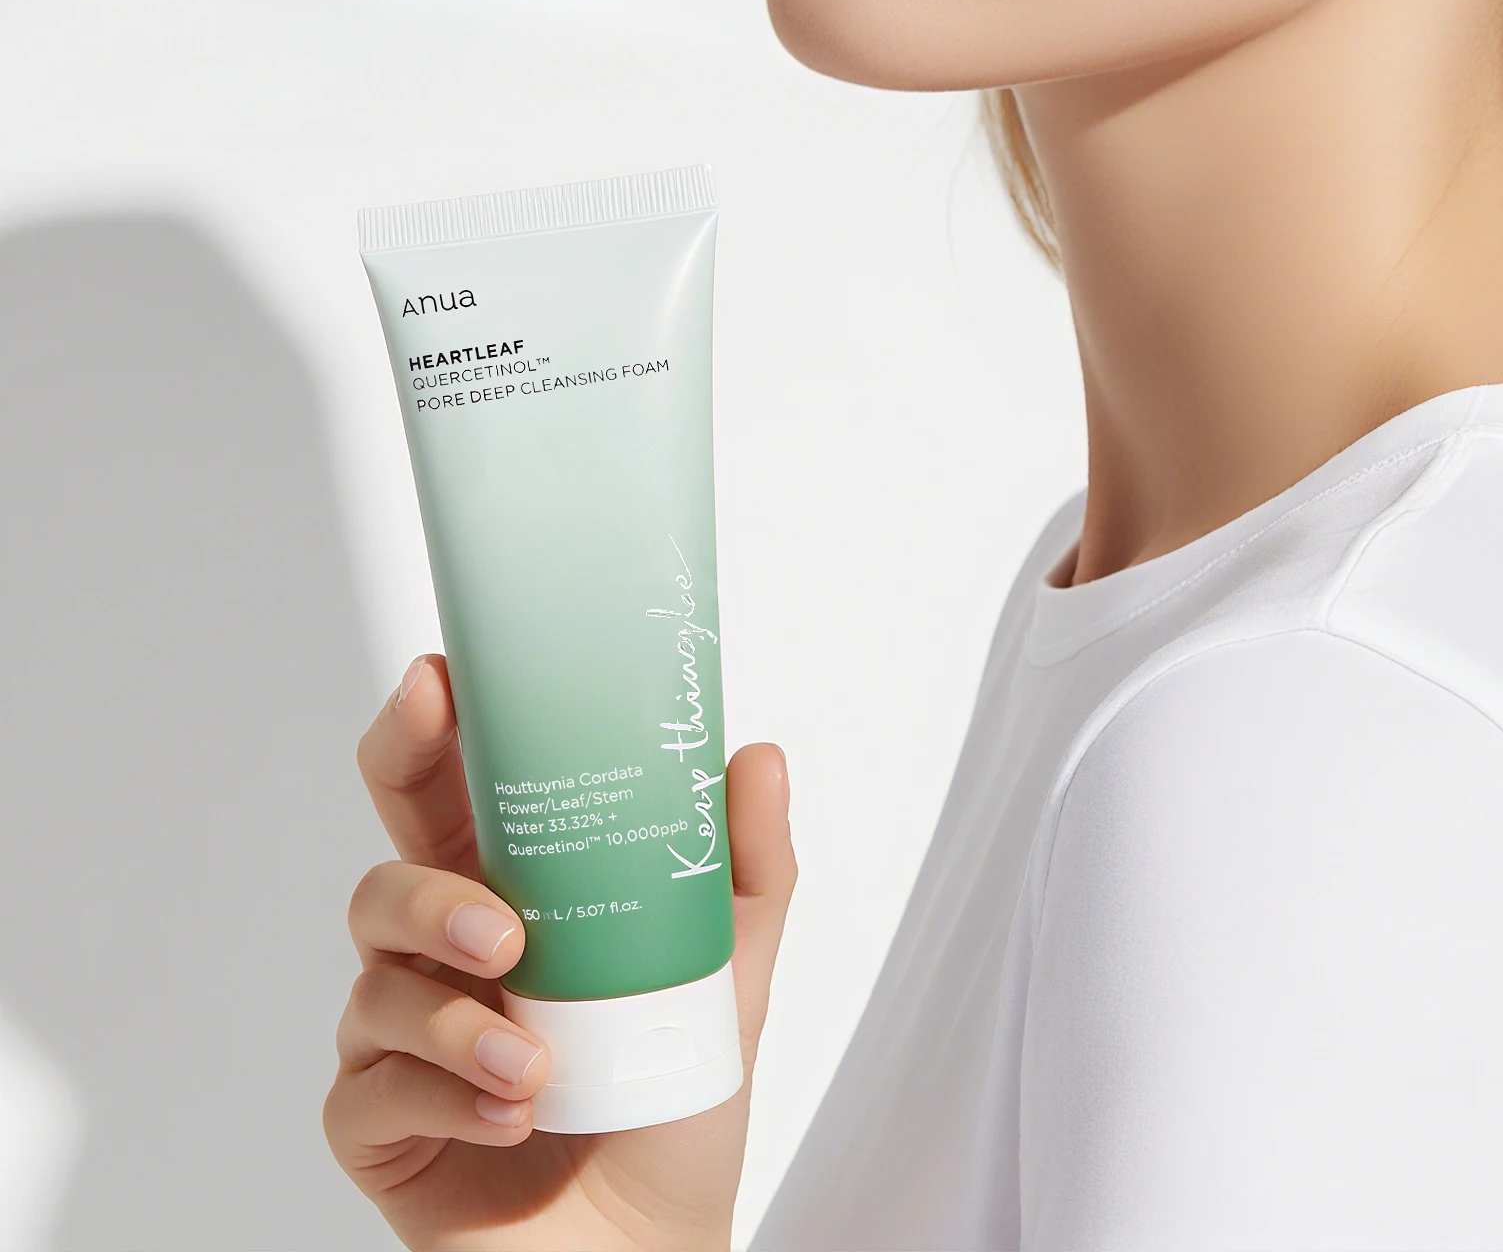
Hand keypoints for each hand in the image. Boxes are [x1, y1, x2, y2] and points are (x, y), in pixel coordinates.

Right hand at [325, 655, 795, 1249]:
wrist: (647, 1250)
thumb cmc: (674, 1103)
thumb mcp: (729, 971)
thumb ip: (745, 864)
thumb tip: (758, 754)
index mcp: (517, 890)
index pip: (450, 791)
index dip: (426, 729)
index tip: (441, 682)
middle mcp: (445, 954)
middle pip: (383, 868)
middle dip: (418, 876)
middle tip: (498, 919)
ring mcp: (401, 1039)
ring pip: (378, 980)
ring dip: (461, 1017)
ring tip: (538, 1060)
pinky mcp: (377, 1128)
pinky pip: (370, 1089)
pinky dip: (447, 1098)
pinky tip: (513, 1115)